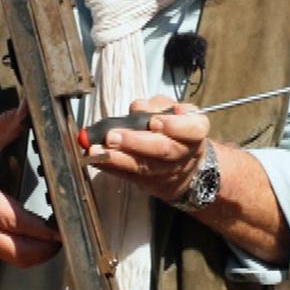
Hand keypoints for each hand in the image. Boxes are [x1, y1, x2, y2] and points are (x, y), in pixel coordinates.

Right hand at [0, 105, 61, 267]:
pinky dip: (25, 252)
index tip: (60, 229)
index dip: (40, 230)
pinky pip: (6, 253)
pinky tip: (39, 240)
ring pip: (11, 258)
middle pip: (15, 252)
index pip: (15, 221)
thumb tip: (29, 107)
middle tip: (65, 238)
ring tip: (56, 241)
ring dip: (36, 255)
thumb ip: (8, 124)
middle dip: (44, 251)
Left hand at [85, 95, 211, 204]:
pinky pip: (128, 176)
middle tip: (112, 136)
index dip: (174, 126)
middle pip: (163, 150)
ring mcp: (166, 172)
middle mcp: (183, 154)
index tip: (154, 122)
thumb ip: (157, 106)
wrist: (184, 166)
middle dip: (136, 142)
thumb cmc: (175, 130)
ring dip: (116, 159)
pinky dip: (109, 167)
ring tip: (96, 150)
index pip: (192, 129)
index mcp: (194, 132)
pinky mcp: (149, 183)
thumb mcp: (173, 111)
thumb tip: (139, 108)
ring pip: (143, 167)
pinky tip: (94, 159)